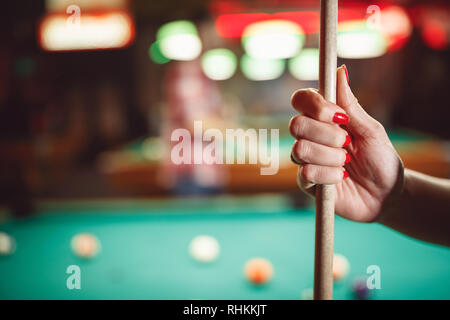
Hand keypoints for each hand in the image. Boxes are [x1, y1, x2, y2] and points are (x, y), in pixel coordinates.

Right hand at [289, 65, 403, 221]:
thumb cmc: (381, 159)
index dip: (314, 105)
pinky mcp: (306, 182)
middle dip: (326, 135)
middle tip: (347, 144)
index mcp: (324, 119)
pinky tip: (341, 178)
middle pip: (295, 124)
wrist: (387, 195)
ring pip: (300, 149)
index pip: (301, 100)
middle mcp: (311, 136)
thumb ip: (351, 105)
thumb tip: (340, 71)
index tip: (338, 116)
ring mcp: (306, 159)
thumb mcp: (371, 130)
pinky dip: (330, 175)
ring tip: (346, 164)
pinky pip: (306, 172)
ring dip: (330, 157)